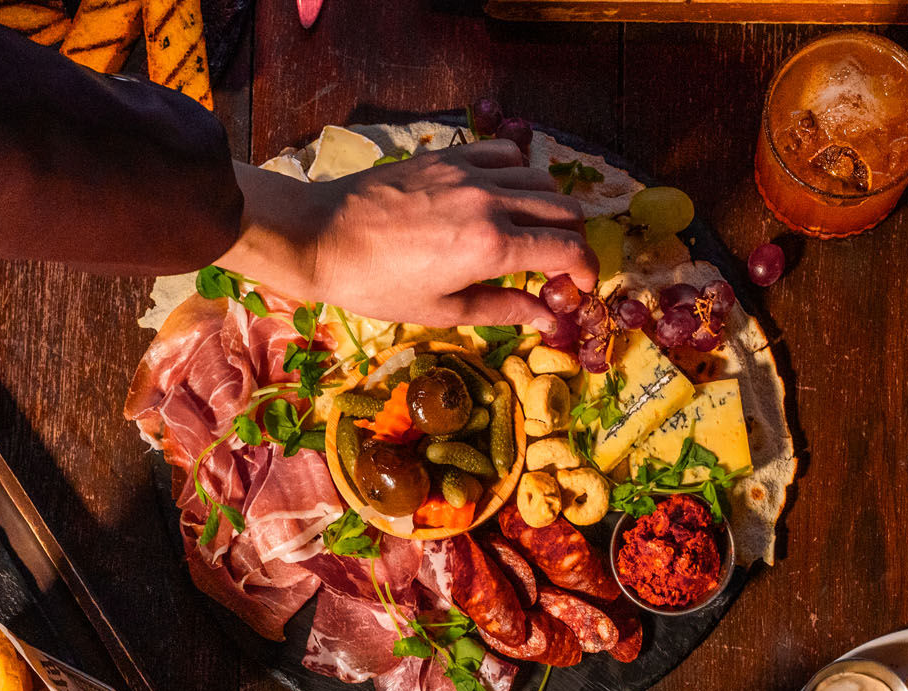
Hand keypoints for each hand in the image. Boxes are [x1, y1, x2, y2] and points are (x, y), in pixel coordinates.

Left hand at [217, 141, 598, 333]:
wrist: (320, 237)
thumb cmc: (376, 285)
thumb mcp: (442, 310)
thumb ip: (502, 309)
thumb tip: (546, 319)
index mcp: (491, 247)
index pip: (568, 249)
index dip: (587, 269)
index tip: (582, 284)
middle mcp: (489, 203)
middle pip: (564, 208)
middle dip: (574, 238)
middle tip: (560, 262)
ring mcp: (469, 174)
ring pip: (540, 176)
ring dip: (549, 204)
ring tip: (533, 229)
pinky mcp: (448, 158)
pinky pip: (503, 152)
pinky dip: (518, 171)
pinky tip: (504, 193)